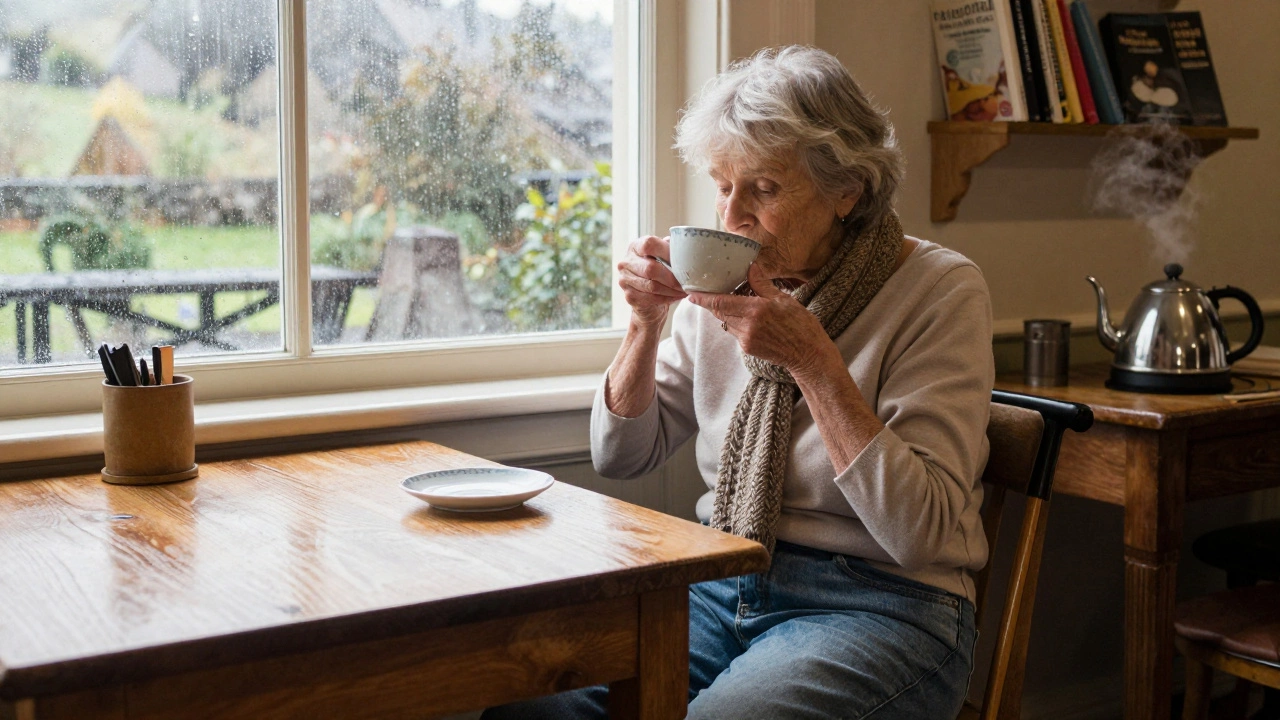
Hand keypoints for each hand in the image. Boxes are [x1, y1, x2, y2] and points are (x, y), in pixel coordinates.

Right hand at [618, 235, 686, 327]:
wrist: (647, 296)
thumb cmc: (659, 271)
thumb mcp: (664, 256)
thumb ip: (671, 249)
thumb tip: (685, 249)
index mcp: (635, 246)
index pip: (648, 244)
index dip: (666, 252)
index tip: (681, 261)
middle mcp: (626, 262)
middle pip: (651, 268)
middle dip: (672, 277)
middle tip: (687, 281)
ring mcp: (625, 280)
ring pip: (652, 286)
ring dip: (672, 290)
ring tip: (684, 290)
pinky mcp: (629, 296)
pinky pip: (651, 298)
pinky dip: (667, 298)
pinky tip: (676, 296)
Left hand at [686, 264, 832, 374]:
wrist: (808, 354)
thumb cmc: (801, 325)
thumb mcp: (784, 299)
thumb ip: (762, 284)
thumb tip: (750, 267)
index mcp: (755, 310)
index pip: (720, 303)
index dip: (703, 298)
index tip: (690, 293)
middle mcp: (746, 327)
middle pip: (719, 313)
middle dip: (713, 303)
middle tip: (709, 291)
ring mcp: (746, 340)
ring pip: (726, 322)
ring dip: (726, 312)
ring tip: (737, 302)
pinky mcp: (747, 349)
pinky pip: (735, 331)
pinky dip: (736, 322)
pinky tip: (749, 318)